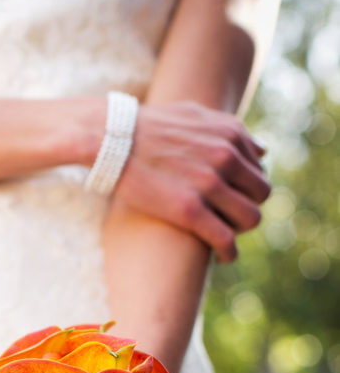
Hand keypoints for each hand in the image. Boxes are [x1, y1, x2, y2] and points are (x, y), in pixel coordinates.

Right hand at [115, 100, 270, 262]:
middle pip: (261, 195)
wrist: (110, 138)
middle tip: (228, 220)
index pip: (258, 170)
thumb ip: (230, 130)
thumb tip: (260, 150)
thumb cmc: (148, 128)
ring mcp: (209, 184)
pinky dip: (229, 252)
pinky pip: (225, 239)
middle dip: (247, 208)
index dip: (247, 189)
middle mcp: (225, 157)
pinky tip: (222, 257)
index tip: (232, 201)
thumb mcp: (195, 115)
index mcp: (230, 135)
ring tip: (224, 238)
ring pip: (249, 218)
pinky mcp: (189, 210)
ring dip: (239, 232)